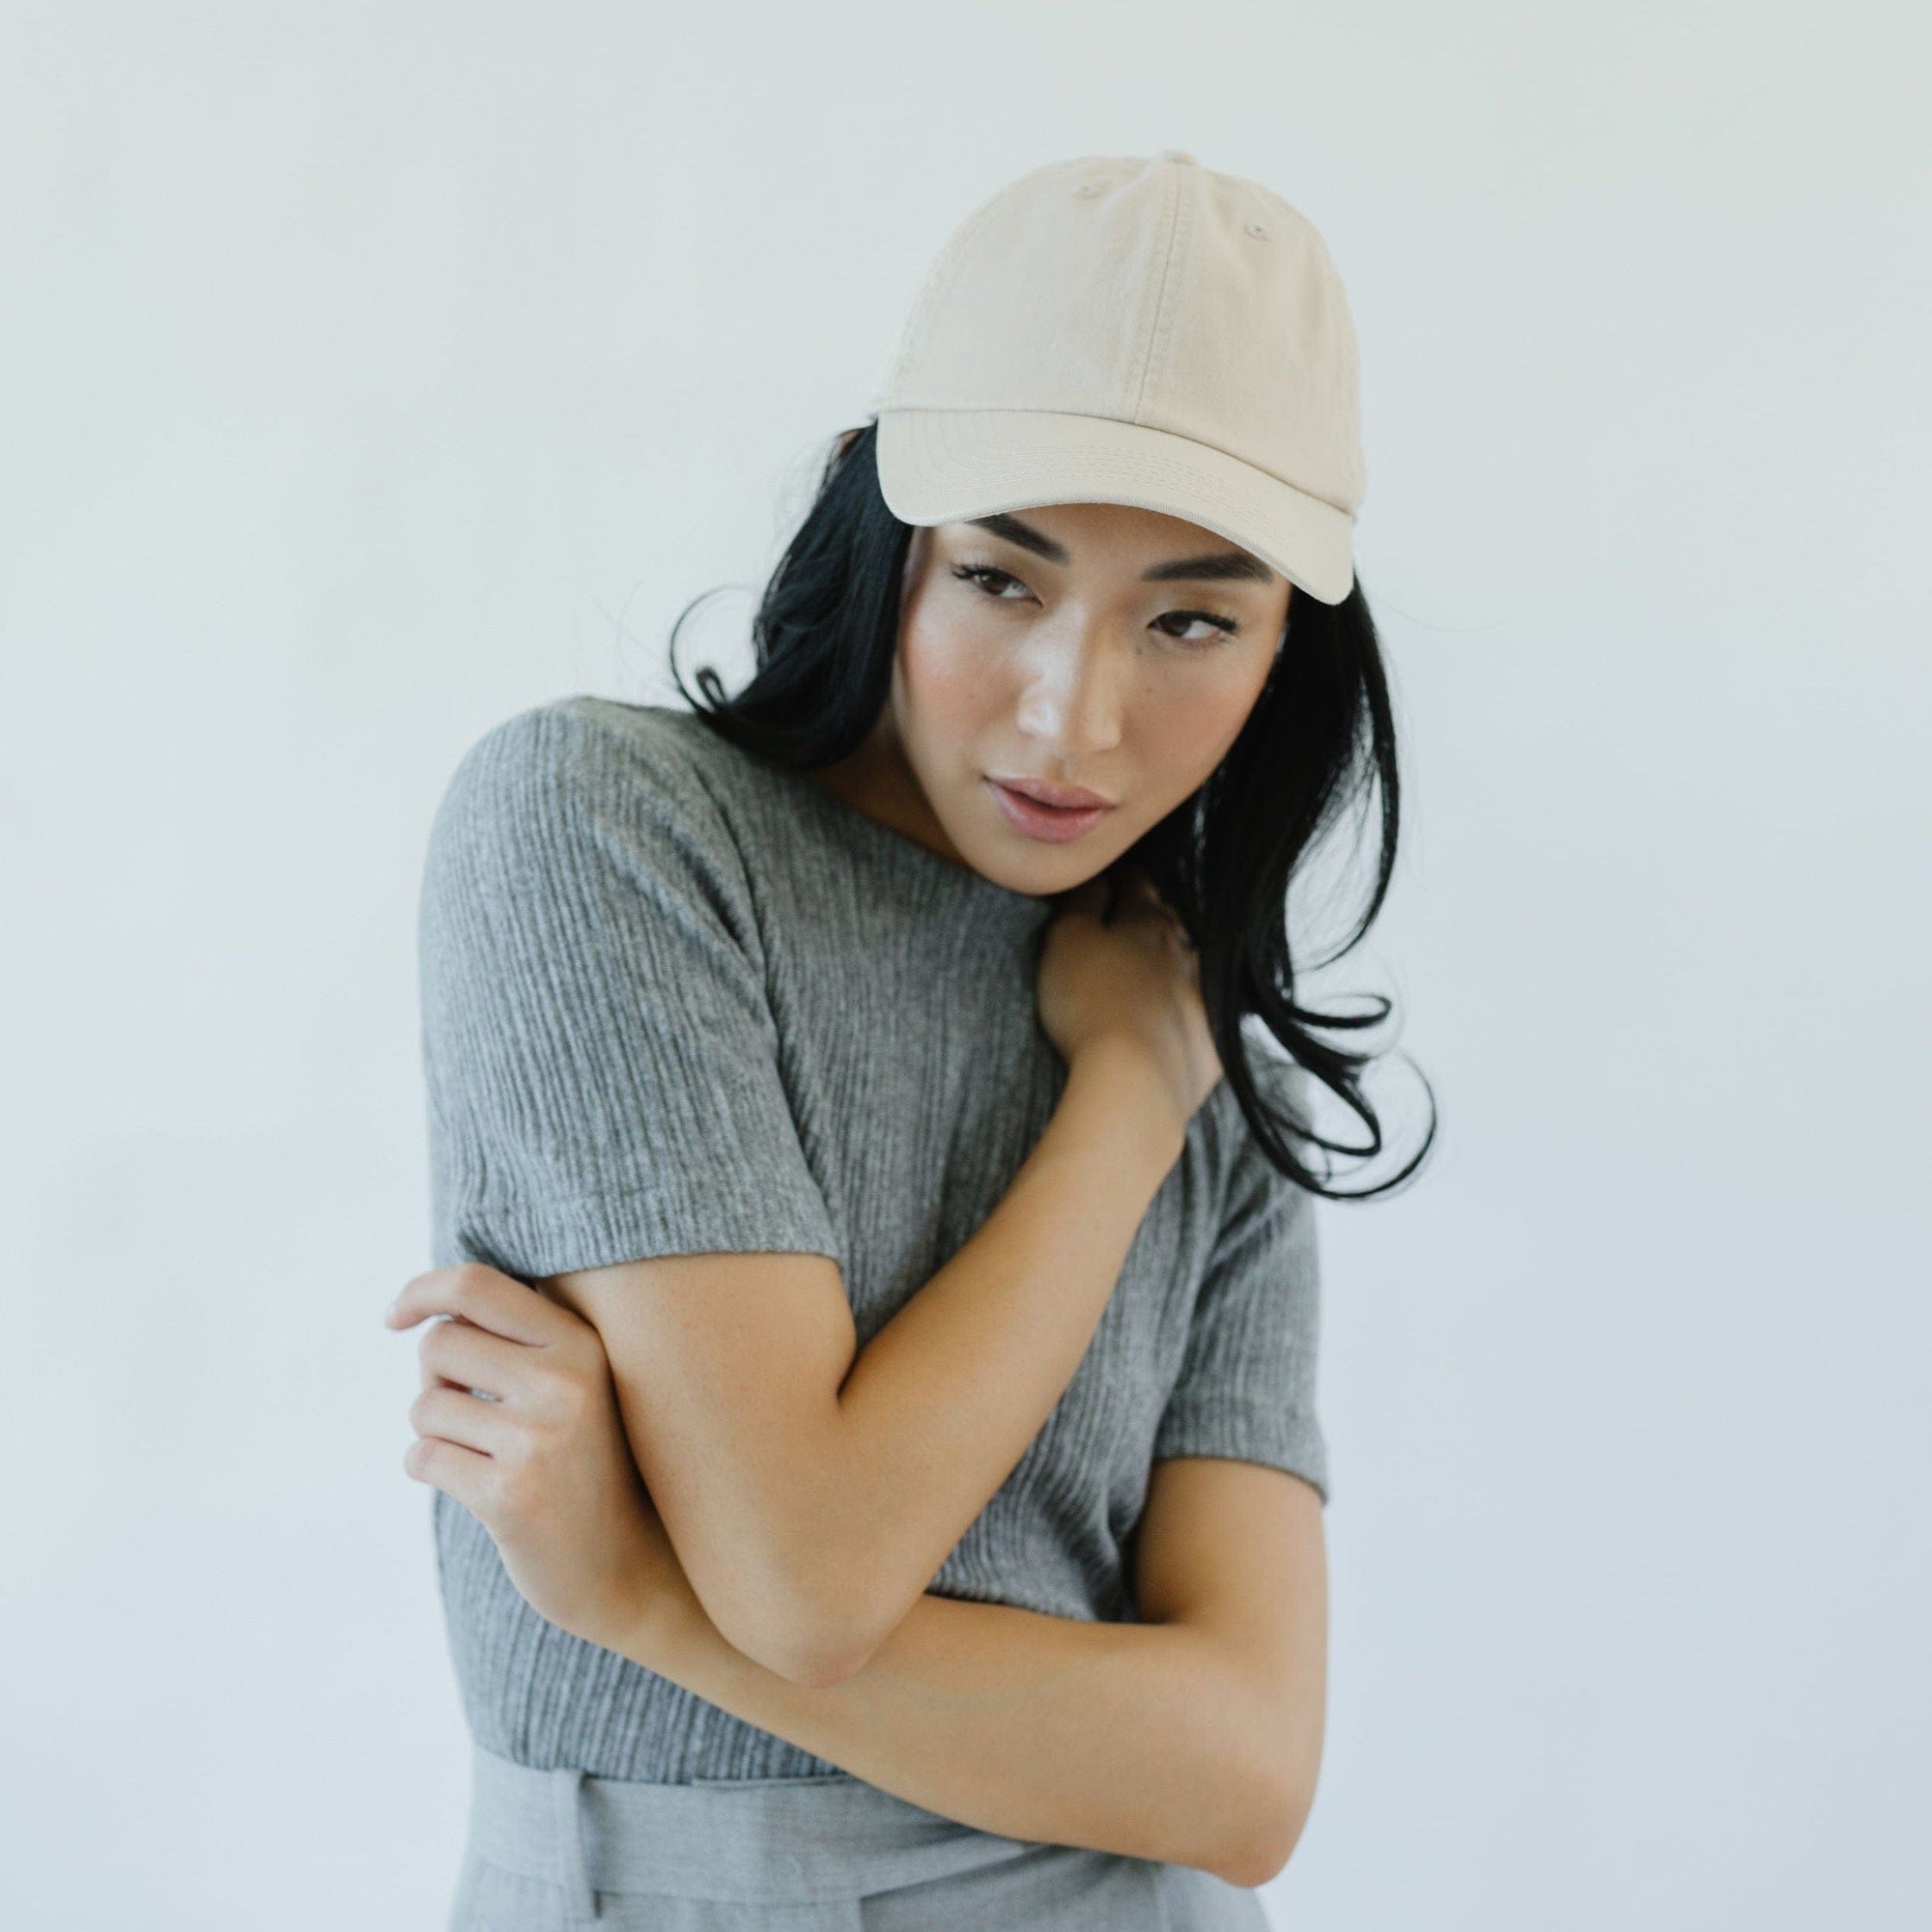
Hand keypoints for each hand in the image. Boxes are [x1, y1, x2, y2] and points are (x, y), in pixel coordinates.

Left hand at [384, 1265, 675, 1651]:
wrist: (625, 1563)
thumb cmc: (582, 1462)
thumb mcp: (574, 1383)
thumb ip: (519, 1337)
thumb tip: (430, 1308)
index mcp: (581, 1342)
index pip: (476, 1286)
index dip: (422, 1291)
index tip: (395, 1317)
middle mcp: (564, 1382)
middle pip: (438, 1345)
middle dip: (435, 1379)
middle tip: (467, 1411)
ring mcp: (538, 1440)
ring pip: (424, 1406)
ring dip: (435, 1432)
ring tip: (484, 1455)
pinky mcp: (509, 1496)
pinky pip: (422, 1458)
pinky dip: (430, 1469)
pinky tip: (476, 1487)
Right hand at [1037, 869, 1223, 1131]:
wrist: (1135, 1078)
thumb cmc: (1090, 1002)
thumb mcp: (1067, 941)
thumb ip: (1082, 903)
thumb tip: (1097, 879)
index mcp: (1146, 922)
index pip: (1137, 887)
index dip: (1124, 879)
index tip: (1116, 878)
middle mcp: (1183, 950)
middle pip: (1169, 923)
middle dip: (1153, 915)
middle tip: (1137, 916)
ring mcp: (1203, 993)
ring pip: (1192, 962)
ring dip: (1177, 958)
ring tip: (1161, 961)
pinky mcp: (1212, 1036)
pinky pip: (1204, 1010)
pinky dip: (1191, 1005)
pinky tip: (1184, 1011)